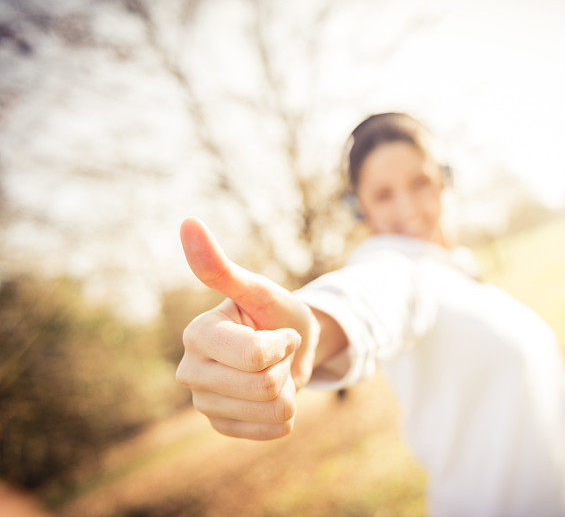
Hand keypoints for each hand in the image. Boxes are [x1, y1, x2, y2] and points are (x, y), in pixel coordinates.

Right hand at [175, 217, 319, 439]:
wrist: (290, 345)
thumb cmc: (273, 313)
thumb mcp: (259, 290)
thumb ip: (222, 268)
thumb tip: (188, 222)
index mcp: (197, 335)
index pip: (255, 358)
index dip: (282, 343)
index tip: (278, 330)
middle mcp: (191, 372)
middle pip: (264, 387)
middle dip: (285, 367)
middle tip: (277, 352)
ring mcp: (205, 403)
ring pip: (271, 410)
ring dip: (288, 389)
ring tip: (274, 371)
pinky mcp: (223, 426)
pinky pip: (273, 430)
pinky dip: (285, 413)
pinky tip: (273, 394)